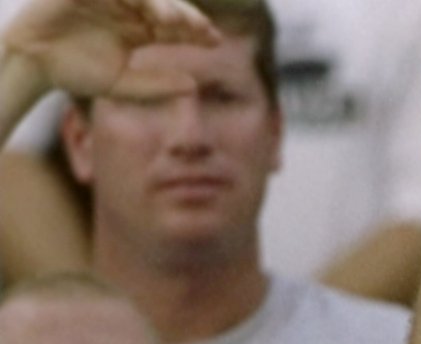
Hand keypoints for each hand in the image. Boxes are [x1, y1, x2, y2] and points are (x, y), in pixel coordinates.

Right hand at [0, 0, 215, 99]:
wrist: (33, 64)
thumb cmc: (74, 73)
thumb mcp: (121, 84)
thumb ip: (155, 86)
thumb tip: (194, 85)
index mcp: (138, 30)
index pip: (174, 26)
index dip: (196, 31)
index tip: (215, 41)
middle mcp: (126, 10)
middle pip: (165, 6)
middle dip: (186, 16)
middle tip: (203, 30)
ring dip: (160, 5)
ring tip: (174, 23)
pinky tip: (144, 7)